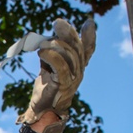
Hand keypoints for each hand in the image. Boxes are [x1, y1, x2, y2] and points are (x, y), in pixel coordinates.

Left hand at [18, 18, 96, 132]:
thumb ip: (52, 51)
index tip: (89, 22)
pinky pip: (61, 67)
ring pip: (69, 56)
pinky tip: (42, 52)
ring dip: (56, 46)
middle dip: (68, 33)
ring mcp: (73, 79)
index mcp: (78, 66)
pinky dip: (52, 57)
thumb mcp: (50, 66)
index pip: (89, 49)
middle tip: (57, 23)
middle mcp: (79, 71)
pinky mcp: (63, 85)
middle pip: (77, 48)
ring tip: (42, 44)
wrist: (42, 110)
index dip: (90, 36)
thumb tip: (49, 37)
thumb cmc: (46, 87)